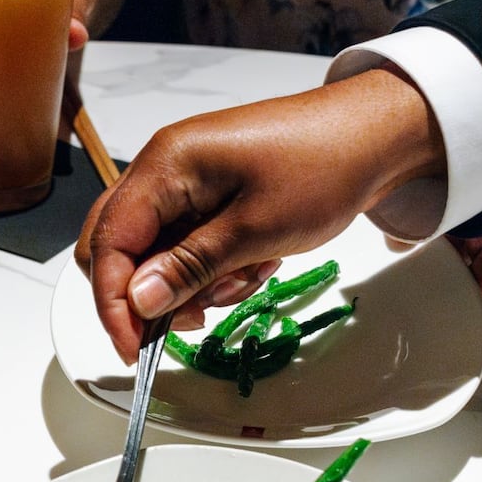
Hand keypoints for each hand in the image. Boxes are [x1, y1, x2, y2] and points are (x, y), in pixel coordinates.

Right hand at [75, 69, 444, 358]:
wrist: (375, 133)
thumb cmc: (323, 166)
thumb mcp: (256, 229)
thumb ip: (189, 267)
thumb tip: (136, 303)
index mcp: (165, 165)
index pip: (107, 242)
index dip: (113, 302)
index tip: (135, 348)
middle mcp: (163, 168)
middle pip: (118, 246)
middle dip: (148, 294)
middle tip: (193, 320)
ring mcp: (185, 179)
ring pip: (155, 251)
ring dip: (190, 282)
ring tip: (245, 282)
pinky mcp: (208, 192)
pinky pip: (187, 242)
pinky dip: (212, 266)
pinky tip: (255, 264)